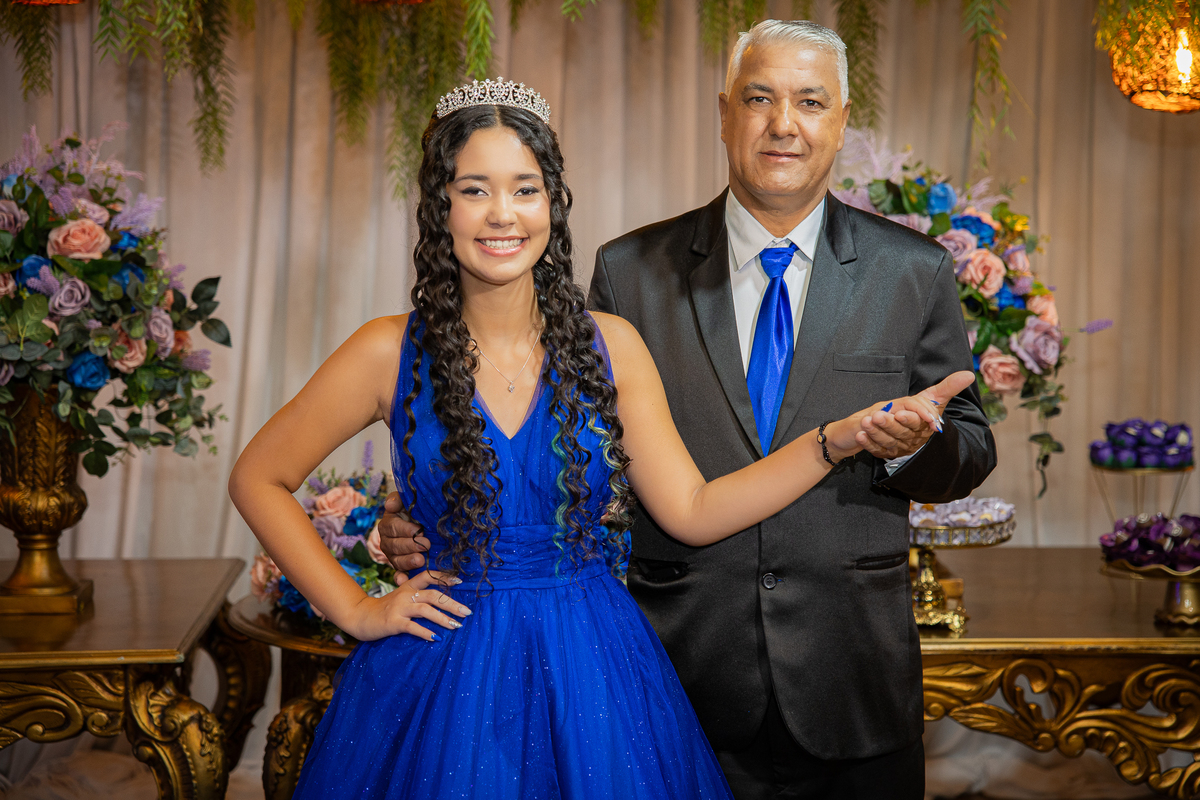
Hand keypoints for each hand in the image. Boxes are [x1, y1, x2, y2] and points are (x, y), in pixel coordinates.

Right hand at [343, 570, 471, 641]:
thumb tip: (440, 601)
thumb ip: (416, 596)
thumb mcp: (400, 597)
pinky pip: (412, 627)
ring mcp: (399, 608)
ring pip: (425, 610)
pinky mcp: (393, 622)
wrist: (360, 617)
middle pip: (433, 595)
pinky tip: (436, 638)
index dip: (444, 577)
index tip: (460, 581)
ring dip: (443, 618)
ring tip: (456, 626)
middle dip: (452, 604)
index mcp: (408, 586)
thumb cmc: (384, 609)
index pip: (428, 576)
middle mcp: (405, 594)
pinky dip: (425, 632)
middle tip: (467, 612)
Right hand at [378, 491, 429, 571]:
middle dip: (410, 546)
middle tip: (425, 545)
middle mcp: (387, 541)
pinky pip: (398, 574)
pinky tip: (404, 580)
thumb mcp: (407, 501)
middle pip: (394, 546)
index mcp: (388, 524)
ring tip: (421, 560)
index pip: (392, 527)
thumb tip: (390, 505)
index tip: (418, 530)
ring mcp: (393, 555)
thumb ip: (398, 499)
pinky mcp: (401, 566)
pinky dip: (400, 578)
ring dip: (408, 561)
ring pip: (396, 560)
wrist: (423, 523)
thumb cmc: (415, 510)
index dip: (405, 529)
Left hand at [855, 371, 976, 459]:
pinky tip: (861, 436)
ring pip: (887, 442)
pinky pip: (877, 451)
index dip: (909, 419)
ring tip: (865, 423)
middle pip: (900, 433)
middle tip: (876, 416)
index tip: (900, 413)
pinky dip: (868, 444)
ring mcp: (898, 447)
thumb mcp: (934, 399)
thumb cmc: (924, 413)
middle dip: (888, 425)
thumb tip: (969, 374)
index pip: (917, 423)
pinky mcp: (886, 453)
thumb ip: (949, 387)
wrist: (909, 431)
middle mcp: (912, 439)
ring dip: (875, 433)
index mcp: (923, 427)